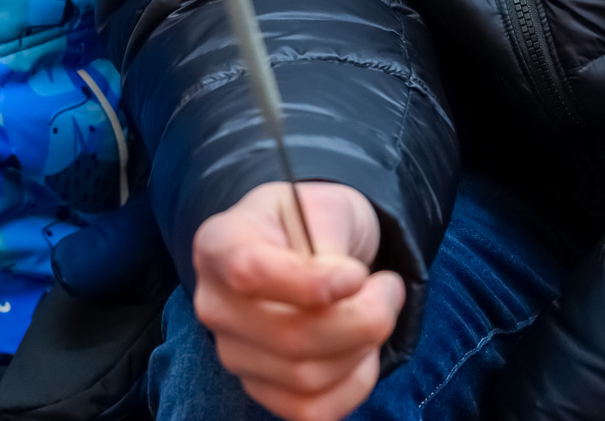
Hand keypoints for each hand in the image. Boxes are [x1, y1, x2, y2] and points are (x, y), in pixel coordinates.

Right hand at [190, 181, 403, 420]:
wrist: (306, 246)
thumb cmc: (313, 222)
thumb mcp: (325, 206)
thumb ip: (330, 240)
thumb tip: (345, 289)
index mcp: (219, 243)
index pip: (249, 272)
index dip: (310, 282)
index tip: (357, 274)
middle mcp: (214, 303)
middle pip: (289, 336)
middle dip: (363, 319)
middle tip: (390, 287)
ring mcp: (232, 352)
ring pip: (306, 377)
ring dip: (363, 349)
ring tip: (376, 312)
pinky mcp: (258, 388)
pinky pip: (312, 410)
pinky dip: (354, 385)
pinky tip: (362, 352)